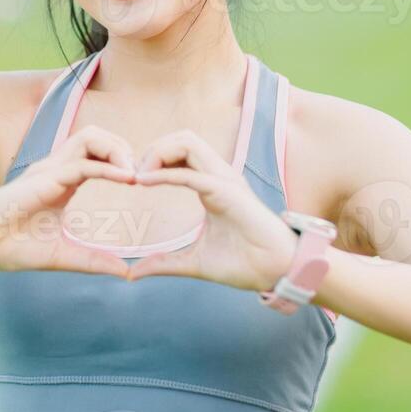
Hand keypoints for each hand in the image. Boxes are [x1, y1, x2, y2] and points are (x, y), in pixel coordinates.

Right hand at [0, 126, 137, 277]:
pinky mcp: (45, 179)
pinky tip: (127, 180)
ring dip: (118, 150)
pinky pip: (83, 164)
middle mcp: (56, 169)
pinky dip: (109, 168)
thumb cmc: (9, 247)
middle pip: (96, 137)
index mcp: (61, 182)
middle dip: (124, 148)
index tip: (144, 184)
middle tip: (144, 174)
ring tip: (136, 174)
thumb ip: (93, 260)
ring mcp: (49, 170)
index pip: (97, 155)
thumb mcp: (63, 255)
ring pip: (90, 138)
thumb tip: (125, 273)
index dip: (122, 163)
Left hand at [125, 129, 297, 289]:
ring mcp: (224, 181)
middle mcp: (219, 176)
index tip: (133, 182)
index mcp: (212, 185)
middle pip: (182, 138)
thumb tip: (133, 272)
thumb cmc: (245, 263)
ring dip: (157, 154)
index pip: (181, 153)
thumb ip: (163, 263)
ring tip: (139, 177)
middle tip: (134, 175)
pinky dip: (163, 174)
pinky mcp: (227, 193)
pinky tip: (144, 183)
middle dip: (153, 149)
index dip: (153, 160)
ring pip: (187, 143)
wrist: (278, 273)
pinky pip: (190, 174)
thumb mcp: (193, 262)